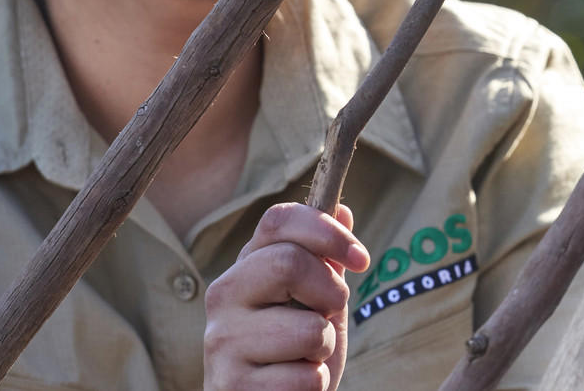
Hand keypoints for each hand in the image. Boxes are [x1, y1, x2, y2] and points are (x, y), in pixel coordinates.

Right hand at [205, 203, 369, 390]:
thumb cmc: (294, 352)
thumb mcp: (315, 302)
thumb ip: (324, 262)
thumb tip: (342, 210)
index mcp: (246, 268)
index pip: (278, 220)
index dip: (327, 232)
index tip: (361, 259)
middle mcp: (224, 296)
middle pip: (288, 263)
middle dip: (330, 294)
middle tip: (326, 317)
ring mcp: (222, 340)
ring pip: (308, 330)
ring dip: (324, 349)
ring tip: (304, 358)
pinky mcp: (232, 384)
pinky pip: (305, 378)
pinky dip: (315, 384)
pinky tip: (291, 385)